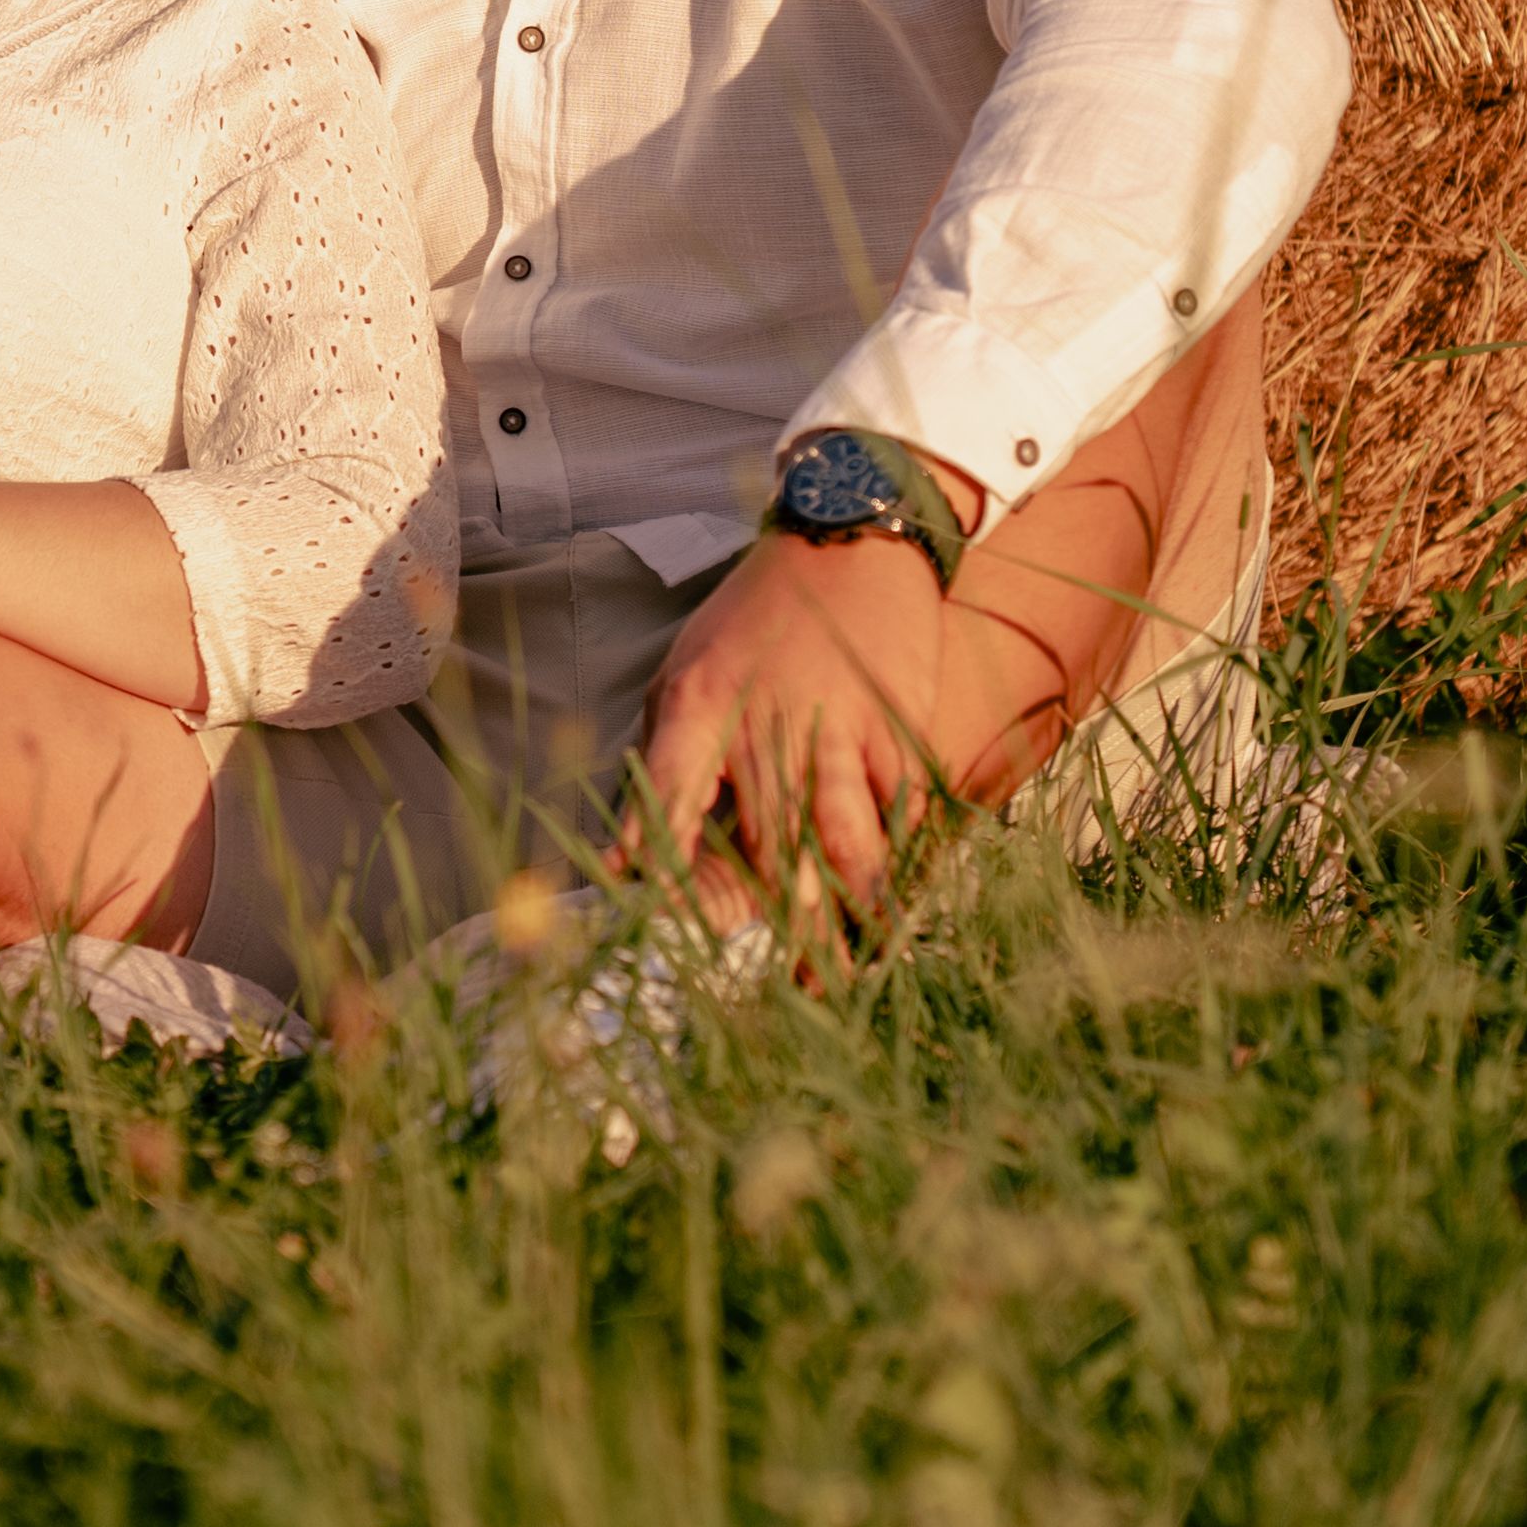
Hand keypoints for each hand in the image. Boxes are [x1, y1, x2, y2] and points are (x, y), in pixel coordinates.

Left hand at [632, 506, 1062, 922]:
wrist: (845, 538)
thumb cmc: (751, 620)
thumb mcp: (682, 678)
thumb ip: (659, 768)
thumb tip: (626, 859)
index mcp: (695, 710)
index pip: (669, 801)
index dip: (665, 868)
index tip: (668, 929)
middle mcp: (765, 725)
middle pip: (771, 842)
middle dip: (785, 924)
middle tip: (797, 988)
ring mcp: (838, 727)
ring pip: (847, 836)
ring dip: (854, 908)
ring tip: (859, 960)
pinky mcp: (895, 724)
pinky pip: (899, 806)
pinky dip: (900, 856)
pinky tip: (900, 901)